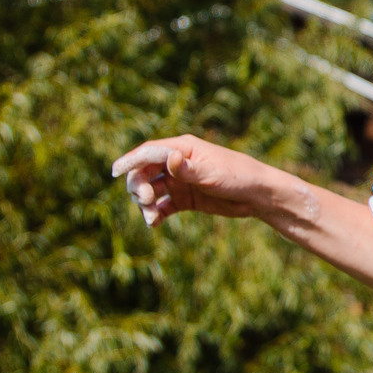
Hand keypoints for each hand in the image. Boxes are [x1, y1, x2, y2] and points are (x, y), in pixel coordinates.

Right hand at [110, 134, 286, 227]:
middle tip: (144, 201)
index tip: (114, 172)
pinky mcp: (185, 199)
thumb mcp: (212, 173)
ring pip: (151, 190)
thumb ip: (188, 168)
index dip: (130, 161)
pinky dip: (156, 214)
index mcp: (182, 149)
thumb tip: (169, 158)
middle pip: (144, 172)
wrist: (258, 195)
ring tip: (151, 217)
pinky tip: (154, 223)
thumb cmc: (238, 176)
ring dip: (145, 203)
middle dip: (138, 186)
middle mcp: (177, 163)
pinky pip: (163, 206)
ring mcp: (180, 182)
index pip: (148, 152)